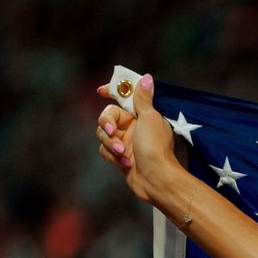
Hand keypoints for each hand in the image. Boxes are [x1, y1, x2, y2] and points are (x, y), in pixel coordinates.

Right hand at [95, 72, 183, 209]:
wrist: (156, 180)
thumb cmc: (155, 148)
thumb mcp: (150, 118)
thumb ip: (143, 99)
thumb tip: (146, 78)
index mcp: (142, 116)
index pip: (124, 99)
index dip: (112, 92)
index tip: (101, 91)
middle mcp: (133, 128)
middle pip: (107, 116)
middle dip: (106, 123)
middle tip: (112, 130)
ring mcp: (125, 143)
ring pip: (103, 134)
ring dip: (110, 143)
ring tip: (123, 152)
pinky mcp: (119, 157)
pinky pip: (104, 150)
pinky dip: (112, 156)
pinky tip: (125, 164)